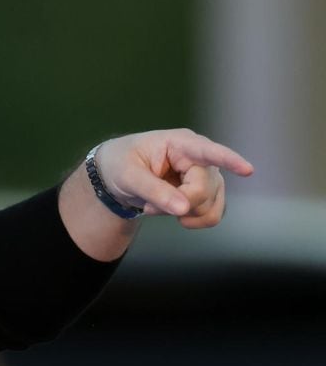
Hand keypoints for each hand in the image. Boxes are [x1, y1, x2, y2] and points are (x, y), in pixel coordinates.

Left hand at [95, 129, 253, 228]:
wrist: (118, 176)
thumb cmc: (121, 165)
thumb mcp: (128, 176)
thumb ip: (154, 191)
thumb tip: (183, 208)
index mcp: (180, 143)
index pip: (208, 151)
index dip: (229, 160)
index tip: (248, 170)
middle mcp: (200, 158)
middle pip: (203, 190)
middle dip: (176, 203)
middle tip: (149, 205)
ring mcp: (208, 177)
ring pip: (209, 206)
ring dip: (181, 213)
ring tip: (157, 204)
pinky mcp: (209, 194)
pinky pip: (213, 215)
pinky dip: (193, 221)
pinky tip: (175, 214)